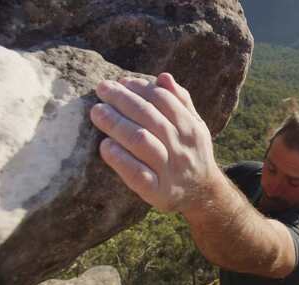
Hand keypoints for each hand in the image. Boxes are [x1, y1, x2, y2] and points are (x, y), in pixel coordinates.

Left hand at [90, 73, 222, 211]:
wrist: (202, 193)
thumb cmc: (191, 153)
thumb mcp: (195, 127)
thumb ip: (181, 103)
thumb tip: (164, 77)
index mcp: (191, 128)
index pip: (164, 100)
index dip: (140, 88)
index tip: (122, 82)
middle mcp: (181, 148)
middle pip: (149, 117)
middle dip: (123, 100)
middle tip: (102, 89)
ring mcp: (170, 171)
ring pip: (141, 141)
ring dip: (116, 124)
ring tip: (97, 112)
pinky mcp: (157, 192)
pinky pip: (137, 174)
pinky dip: (120, 159)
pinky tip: (105, 146)